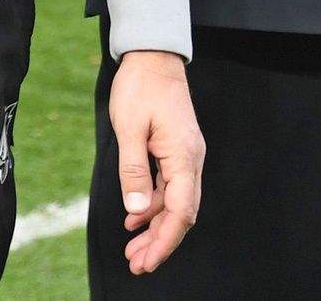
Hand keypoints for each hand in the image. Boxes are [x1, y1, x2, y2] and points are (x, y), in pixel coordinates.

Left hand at [107, 50, 203, 274]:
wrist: (153, 55)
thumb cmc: (140, 86)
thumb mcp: (128, 128)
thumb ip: (132, 171)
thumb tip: (135, 211)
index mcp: (184, 156)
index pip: (180, 211)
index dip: (164, 240)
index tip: (146, 260)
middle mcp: (191, 159)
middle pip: (181, 213)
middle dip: (160, 242)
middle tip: (137, 264)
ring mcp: (186, 156)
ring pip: (175, 203)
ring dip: (155, 227)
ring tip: (132, 249)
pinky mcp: (177, 152)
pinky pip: (169, 188)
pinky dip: (153, 206)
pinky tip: (135, 218)